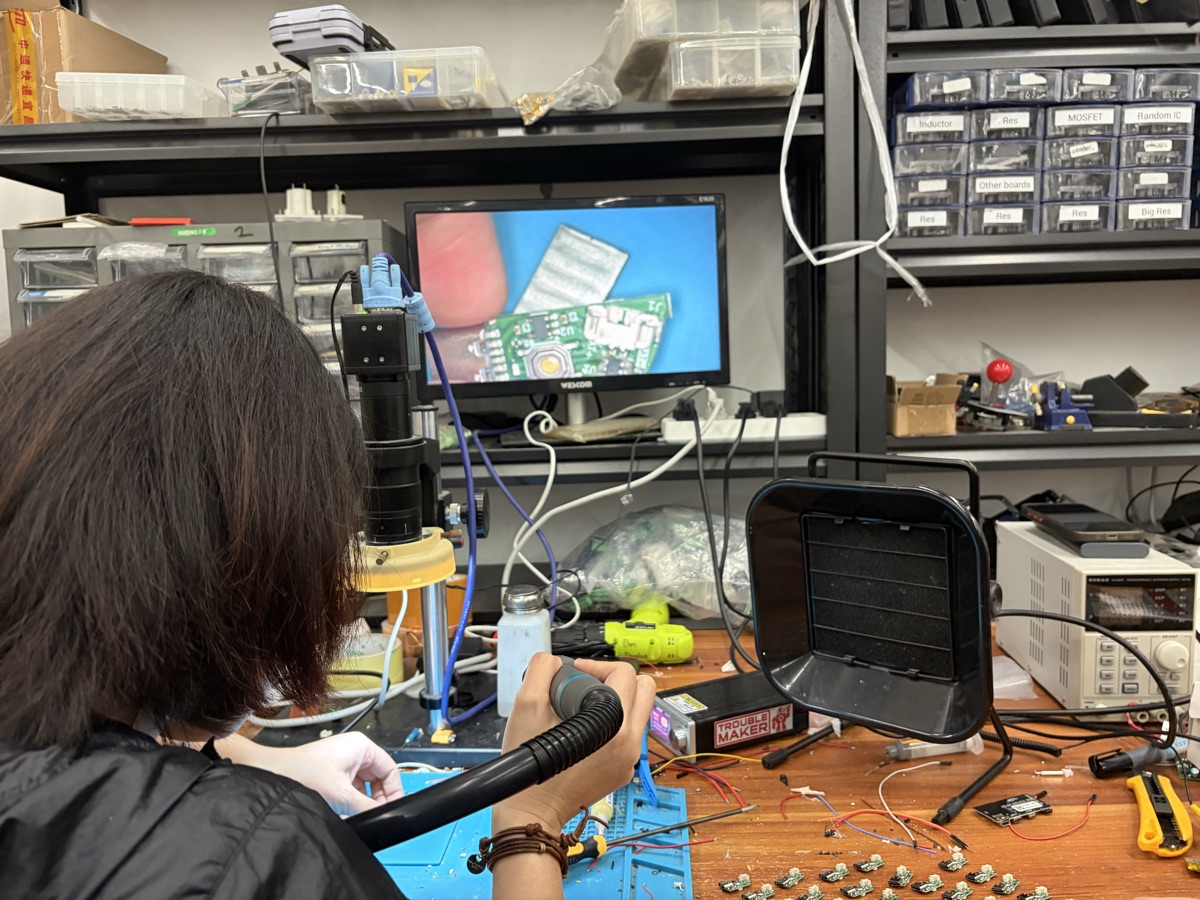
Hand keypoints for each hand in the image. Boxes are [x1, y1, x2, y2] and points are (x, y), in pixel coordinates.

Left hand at [220, 732, 403, 815]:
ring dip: (361, 801)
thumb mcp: (342, 795)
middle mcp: (354, 750)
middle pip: (378, 778)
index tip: (390, 811)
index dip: (393, 792)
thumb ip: (367, 808)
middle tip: (373, 817)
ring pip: (363, 785)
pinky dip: (349, 800)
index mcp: (362, 746)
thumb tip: (384, 817)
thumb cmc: (301, 775)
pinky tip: (343, 812)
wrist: (270, 776)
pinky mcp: (331, 771)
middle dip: (376, 799)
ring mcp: (342, 760)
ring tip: (354, 815)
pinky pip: (349, 787)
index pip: (390, 770)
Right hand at [492, 655, 655, 833]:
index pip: (626, 674)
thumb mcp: (526, 704)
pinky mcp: (623, 772)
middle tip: (586, 685)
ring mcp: (629, 760)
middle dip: (616, 679)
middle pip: (644, 690)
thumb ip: (542, 670)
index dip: (597, 665)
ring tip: (580, 708)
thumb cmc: (530, 762)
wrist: (531, 810)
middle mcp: (629, 744)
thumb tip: (555, 662)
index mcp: (614, 725)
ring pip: (638, 713)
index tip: (575, 673)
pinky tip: (582, 731)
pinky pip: (628, 736)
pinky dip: (611, 725)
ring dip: (615, 701)